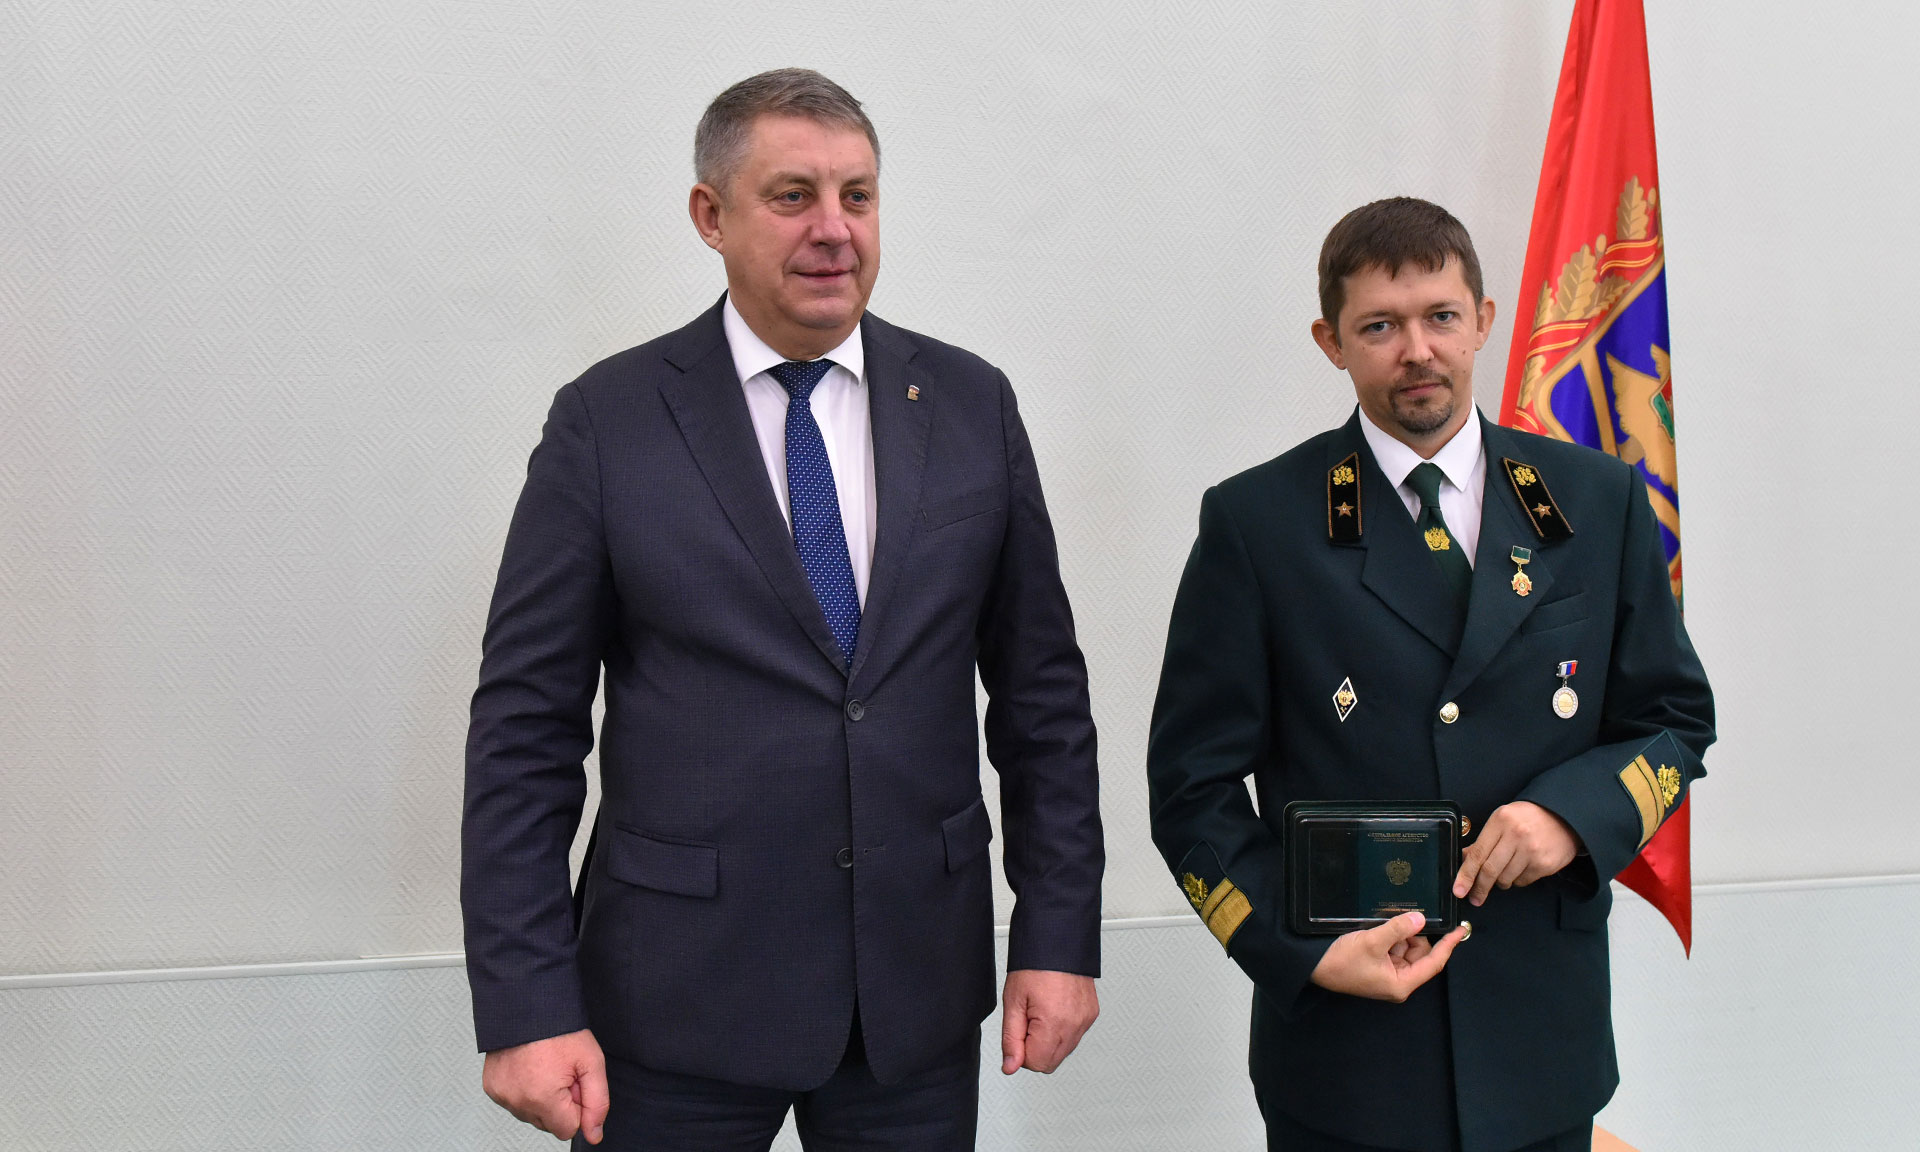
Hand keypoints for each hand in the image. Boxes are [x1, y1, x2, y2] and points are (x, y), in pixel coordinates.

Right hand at [481, 1029, 608, 1143]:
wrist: (528, 1005)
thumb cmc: (559, 1029)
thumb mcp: (592, 1063)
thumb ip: (597, 1103)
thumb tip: (594, 1134)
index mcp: (543, 1098)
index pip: (568, 1130)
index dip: (577, 1108)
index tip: (575, 1083)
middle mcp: (518, 1101)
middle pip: (548, 1123)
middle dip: (559, 1104)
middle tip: (561, 1072)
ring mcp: (501, 1095)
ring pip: (531, 1114)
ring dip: (541, 1098)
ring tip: (545, 1067)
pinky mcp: (491, 1087)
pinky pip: (514, 1102)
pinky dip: (524, 1091)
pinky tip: (530, 1068)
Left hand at [1000, 969, 1098, 1073]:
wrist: (1057, 941)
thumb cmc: (1034, 966)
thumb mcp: (1013, 1002)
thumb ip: (1011, 1039)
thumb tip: (1010, 1066)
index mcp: (1055, 1023)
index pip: (1036, 1064)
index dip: (1021, 1052)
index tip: (1019, 1030)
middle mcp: (1075, 1024)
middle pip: (1051, 1062)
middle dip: (1035, 1049)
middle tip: (1028, 1021)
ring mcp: (1086, 1020)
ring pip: (1063, 1051)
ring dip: (1048, 1040)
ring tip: (1041, 1012)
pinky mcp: (1091, 1014)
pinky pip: (1074, 1036)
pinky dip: (1062, 1030)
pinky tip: (1053, 1010)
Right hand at [1309, 911, 1468, 1001]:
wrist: (1314, 967)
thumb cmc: (1342, 961)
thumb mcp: (1372, 941)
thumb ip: (1398, 929)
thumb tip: (1420, 919)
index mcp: (1402, 983)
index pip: (1434, 962)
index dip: (1448, 945)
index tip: (1460, 930)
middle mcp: (1398, 981)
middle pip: (1420, 954)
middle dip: (1412, 936)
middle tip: (1398, 922)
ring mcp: (1388, 974)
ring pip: (1406, 948)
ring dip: (1399, 935)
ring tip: (1380, 929)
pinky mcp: (1379, 966)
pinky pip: (1394, 948)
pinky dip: (1390, 937)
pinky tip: (1376, 932)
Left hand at [1452, 801, 1580, 906]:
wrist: (1563, 817)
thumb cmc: (1528, 818)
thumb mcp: (1502, 820)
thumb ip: (1484, 840)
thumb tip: (1465, 859)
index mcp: (1501, 821)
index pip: (1477, 854)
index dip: (1465, 875)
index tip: (1458, 889)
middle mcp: (1516, 835)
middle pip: (1490, 870)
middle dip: (1480, 888)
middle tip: (1475, 898)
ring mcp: (1531, 851)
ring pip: (1506, 879)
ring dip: (1501, 882)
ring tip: (1505, 871)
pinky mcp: (1544, 864)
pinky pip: (1523, 881)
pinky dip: (1517, 880)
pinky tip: (1522, 868)